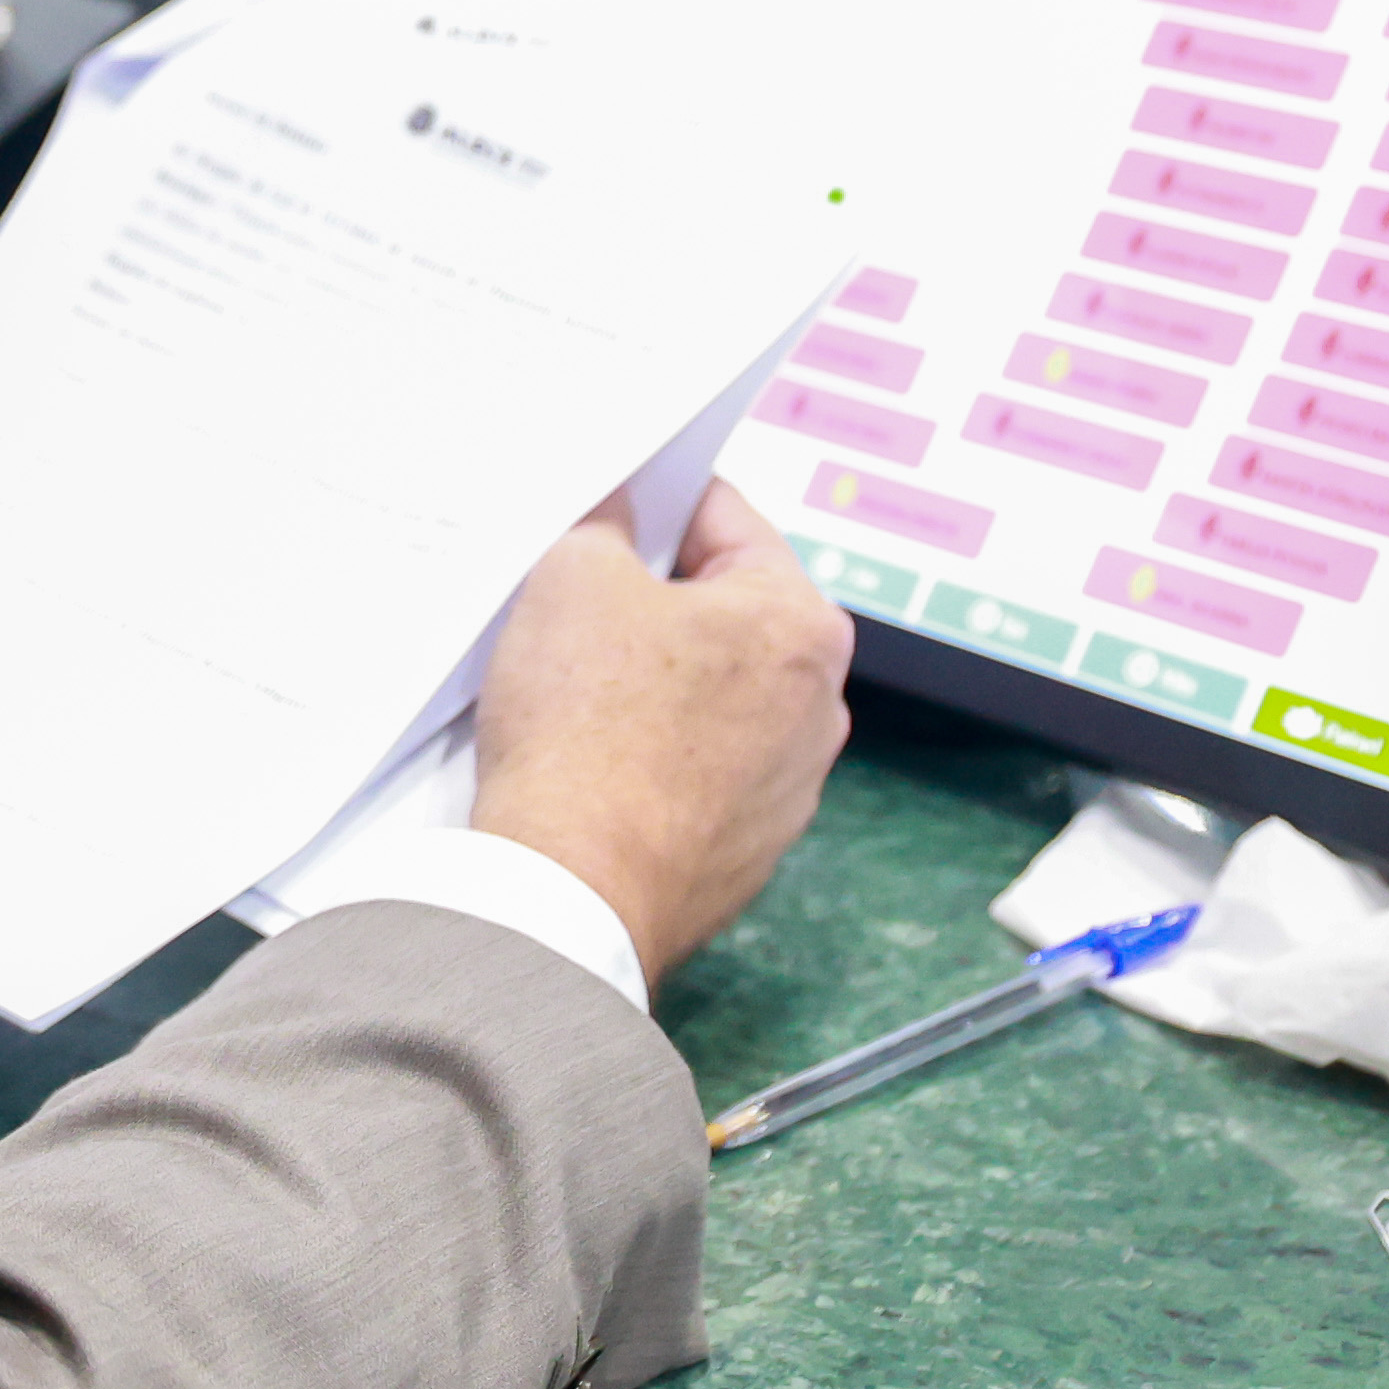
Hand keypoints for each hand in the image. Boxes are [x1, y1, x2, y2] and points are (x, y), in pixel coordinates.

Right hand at [468, 479, 850, 987]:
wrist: (572, 887)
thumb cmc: (586, 732)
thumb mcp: (572, 577)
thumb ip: (603, 526)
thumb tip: (613, 520)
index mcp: (800, 624)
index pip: (726, 519)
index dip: (655, 501)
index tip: (611, 508)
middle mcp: (817, 707)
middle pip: (723, 613)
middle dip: (653, 600)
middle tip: (576, 600)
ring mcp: (787, 788)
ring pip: (710, 696)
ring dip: (653, 681)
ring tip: (575, 687)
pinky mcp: (744, 849)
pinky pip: (694, 770)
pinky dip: (650, 754)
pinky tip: (591, 756)